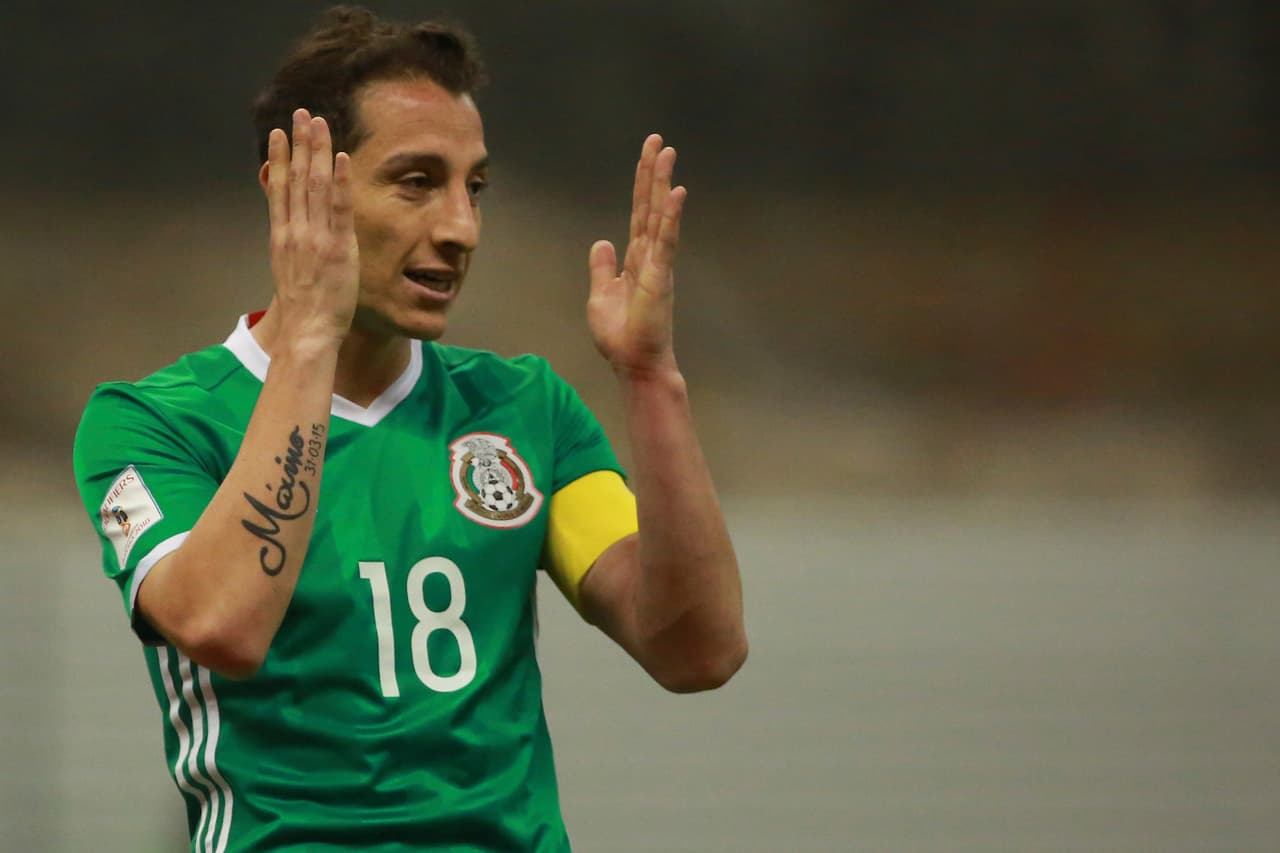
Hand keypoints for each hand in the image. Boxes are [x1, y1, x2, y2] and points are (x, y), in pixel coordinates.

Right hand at [266, 109, 358, 345]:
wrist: (307, 331)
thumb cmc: (303, 308)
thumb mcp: (288, 269)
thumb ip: (290, 243)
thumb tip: (289, 227)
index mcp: (282, 236)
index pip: (279, 188)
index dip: (280, 158)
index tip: (281, 134)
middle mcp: (294, 231)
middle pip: (296, 178)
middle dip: (299, 144)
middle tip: (302, 114)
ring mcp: (315, 237)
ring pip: (315, 185)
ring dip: (317, 151)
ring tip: (319, 123)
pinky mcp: (337, 247)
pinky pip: (339, 208)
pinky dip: (340, 181)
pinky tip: (341, 158)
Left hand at [588, 134, 686, 377]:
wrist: (634, 364)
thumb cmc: (621, 336)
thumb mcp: (600, 295)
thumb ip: (602, 267)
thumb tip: (601, 241)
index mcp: (635, 259)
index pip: (638, 213)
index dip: (641, 184)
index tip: (647, 156)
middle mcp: (650, 256)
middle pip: (650, 206)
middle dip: (653, 172)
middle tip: (658, 141)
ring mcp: (657, 264)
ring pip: (659, 215)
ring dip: (663, 184)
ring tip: (667, 153)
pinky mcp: (660, 276)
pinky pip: (666, 240)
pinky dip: (670, 216)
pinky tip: (676, 193)